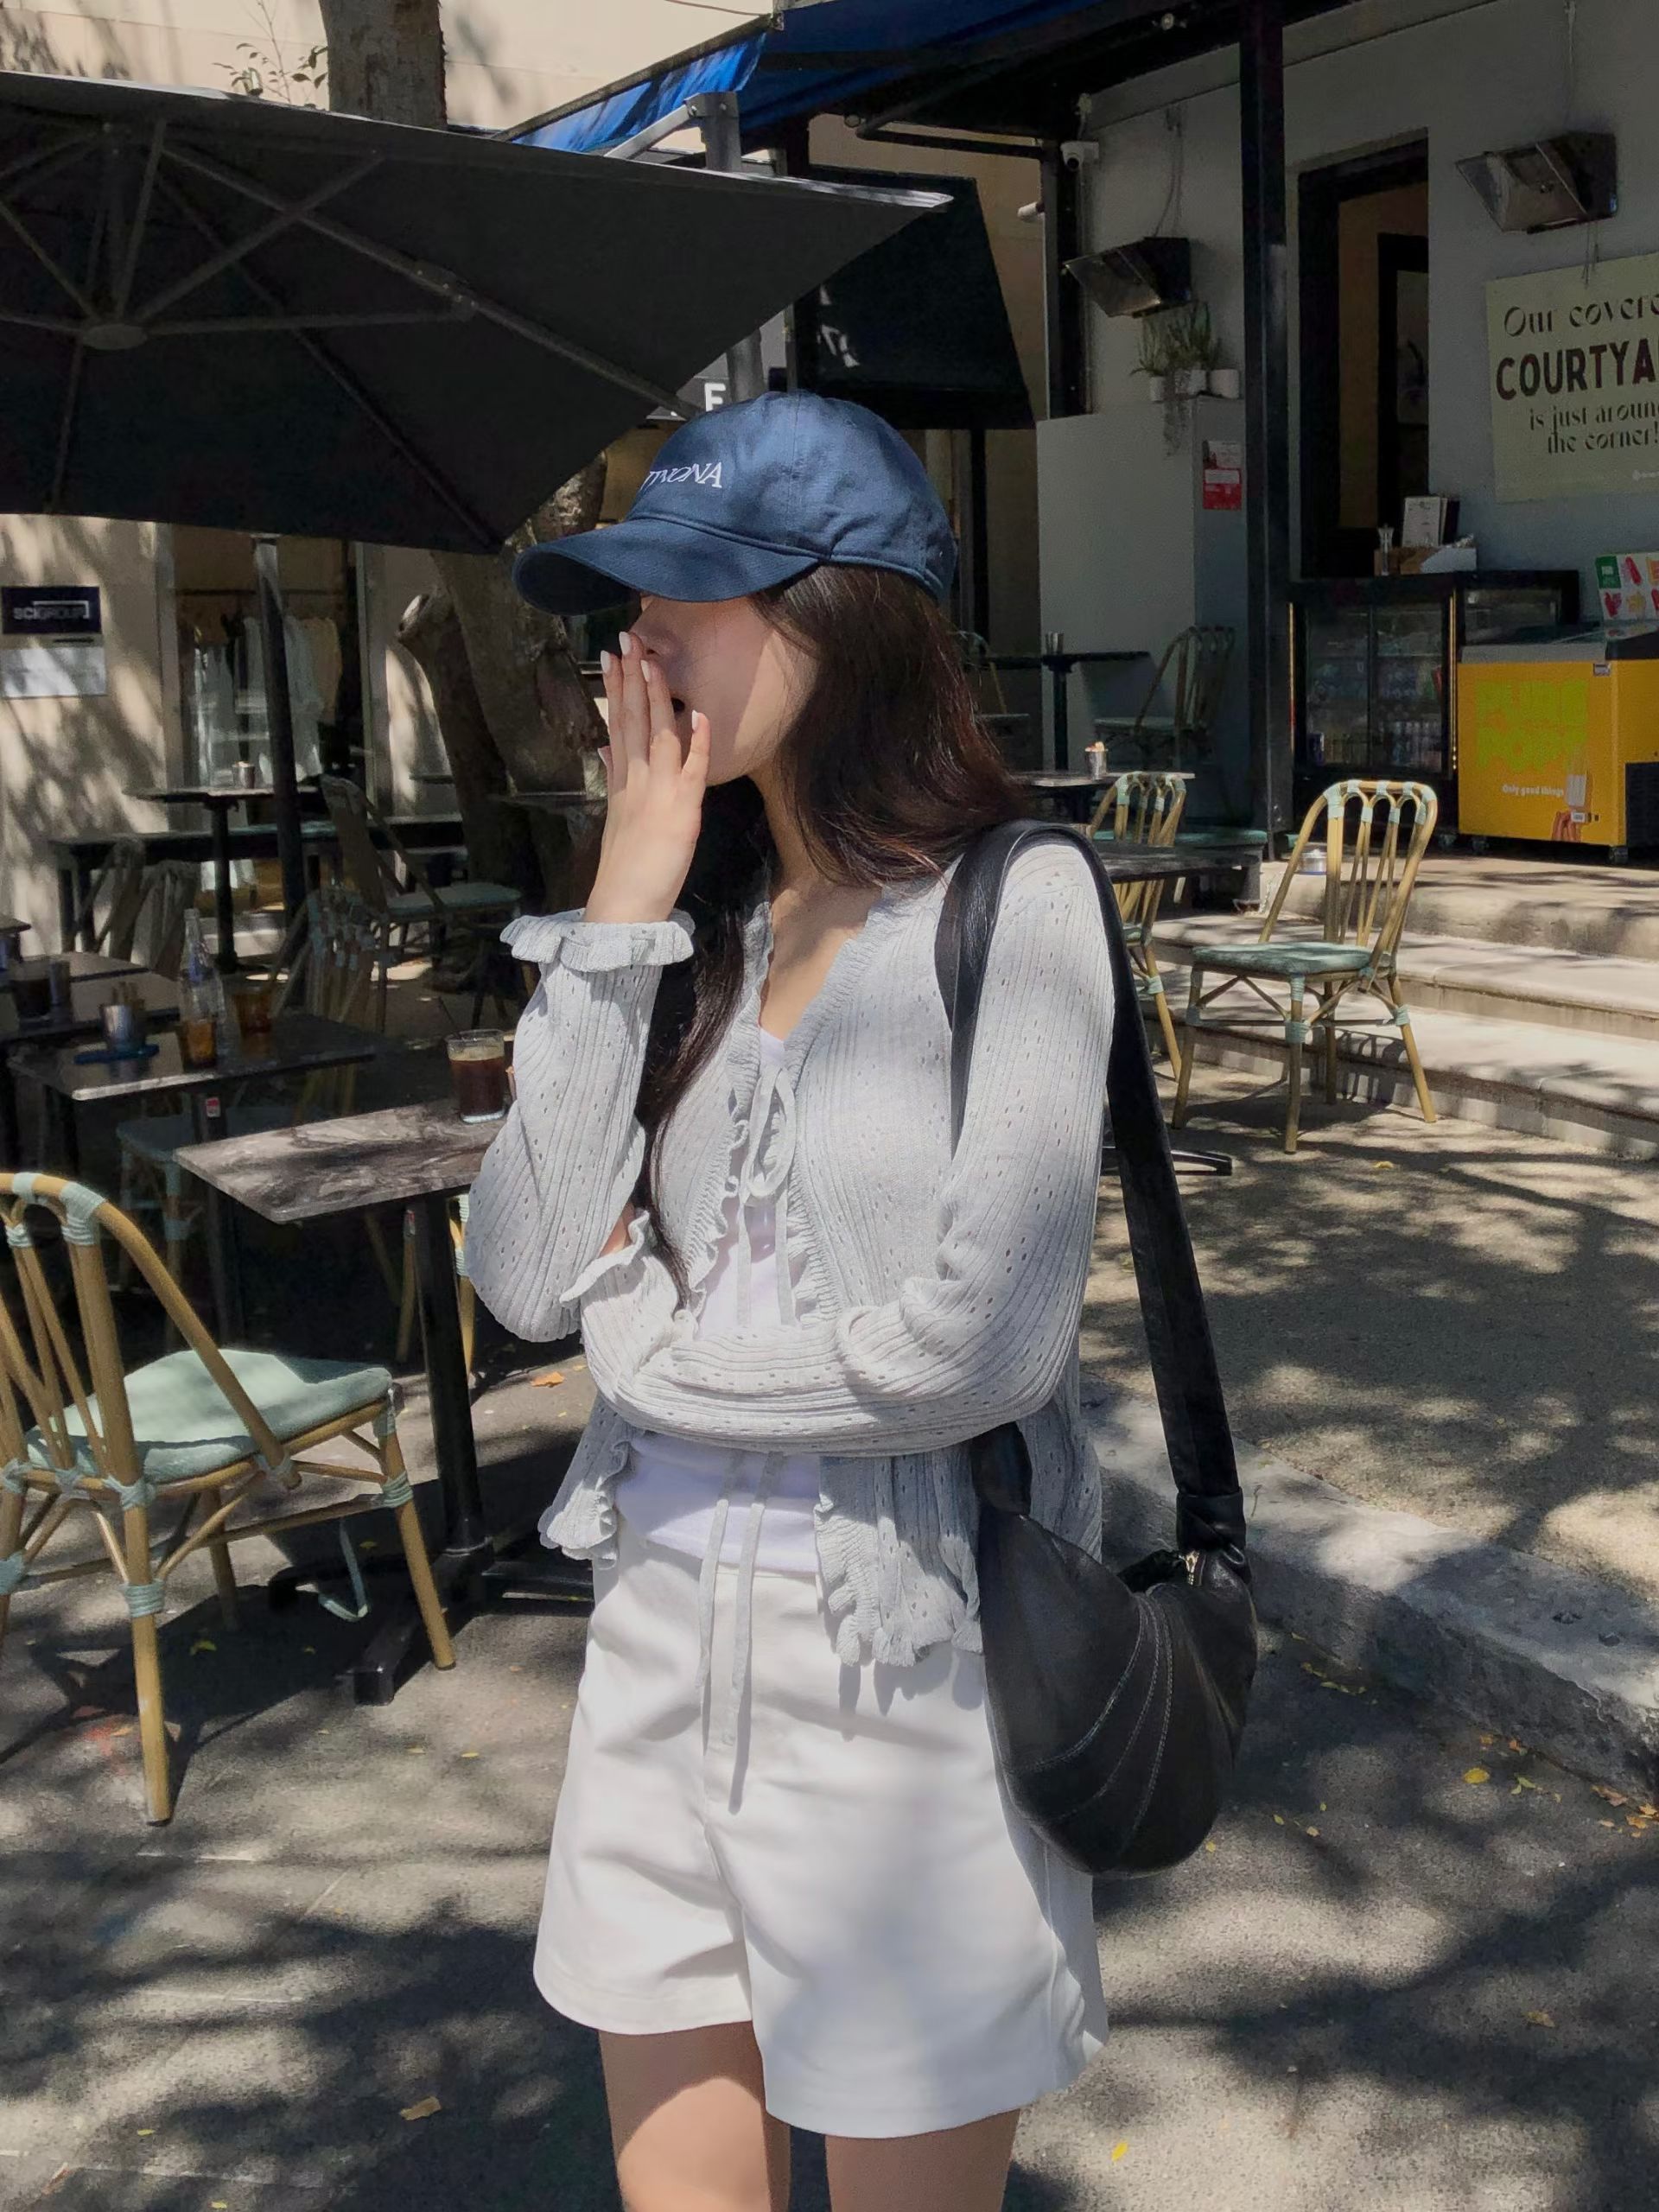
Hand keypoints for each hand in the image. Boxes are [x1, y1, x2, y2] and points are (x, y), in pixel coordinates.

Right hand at [584, 633, 709, 925]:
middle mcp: (636, 779)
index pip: (618, 723)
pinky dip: (695, 742)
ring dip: (656, 696)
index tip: (613, 657)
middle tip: (627, 639)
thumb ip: (614, 778)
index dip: (617, 688)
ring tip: (652, 660)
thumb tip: (606, 750)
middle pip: (633, 719)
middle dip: (630, 677)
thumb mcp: (617, 816)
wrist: (623, 906)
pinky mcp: (680, 812)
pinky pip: (690, 771)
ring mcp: (658, 792)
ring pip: (656, 734)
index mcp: (622, 780)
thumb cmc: (626, 868)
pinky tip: (698, 713)